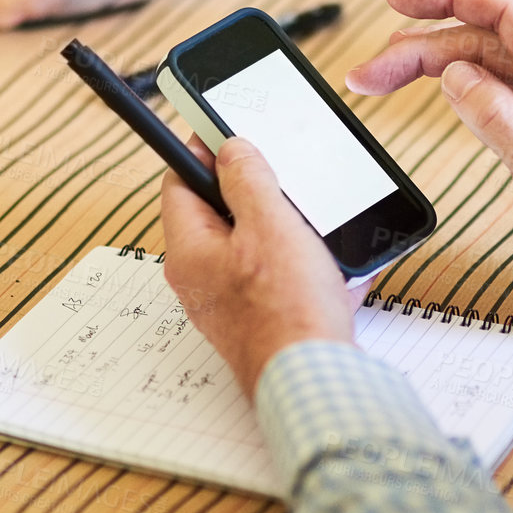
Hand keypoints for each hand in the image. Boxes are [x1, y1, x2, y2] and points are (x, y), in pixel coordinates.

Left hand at [161, 137, 354, 394]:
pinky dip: (303, 267)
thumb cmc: (287, 310)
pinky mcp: (259, 322)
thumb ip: (248, 178)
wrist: (314, 380)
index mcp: (190, 251)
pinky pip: (277, 279)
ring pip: (253, 247)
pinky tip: (333, 267)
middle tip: (283, 180)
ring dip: (286, 231)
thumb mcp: (270, 224)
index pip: (179, 182)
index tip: (228, 132)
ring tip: (315, 228)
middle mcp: (200, 280)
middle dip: (254, 194)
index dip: (203, 151)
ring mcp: (228, 304)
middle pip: (218, 214)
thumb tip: (231, 149)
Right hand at [346, 0, 512, 342]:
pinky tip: (444, 98)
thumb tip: (457, 79)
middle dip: (424, 44)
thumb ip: (502, 123)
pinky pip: (512, 96)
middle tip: (370, 71)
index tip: (399, 1)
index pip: (506, 12)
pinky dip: (469, 91)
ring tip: (387, 81)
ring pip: (496, 67)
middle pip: (489, 40)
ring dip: (439, 68)